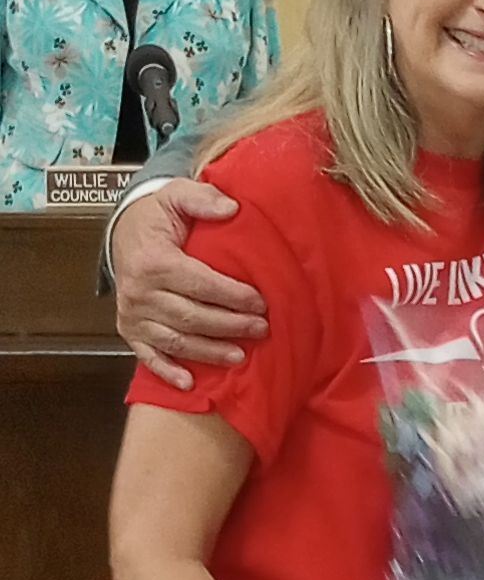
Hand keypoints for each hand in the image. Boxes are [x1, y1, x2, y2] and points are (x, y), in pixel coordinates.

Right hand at [113, 178, 268, 390]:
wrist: (123, 232)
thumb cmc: (158, 216)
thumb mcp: (177, 195)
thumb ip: (203, 198)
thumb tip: (231, 208)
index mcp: (154, 261)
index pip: (201, 284)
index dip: (233, 296)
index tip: (262, 302)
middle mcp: (140, 292)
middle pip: (192, 316)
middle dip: (230, 325)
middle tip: (263, 329)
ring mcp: (133, 315)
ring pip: (176, 340)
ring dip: (210, 352)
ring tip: (241, 355)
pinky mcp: (129, 330)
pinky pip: (148, 356)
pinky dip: (167, 372)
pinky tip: (190, 384)